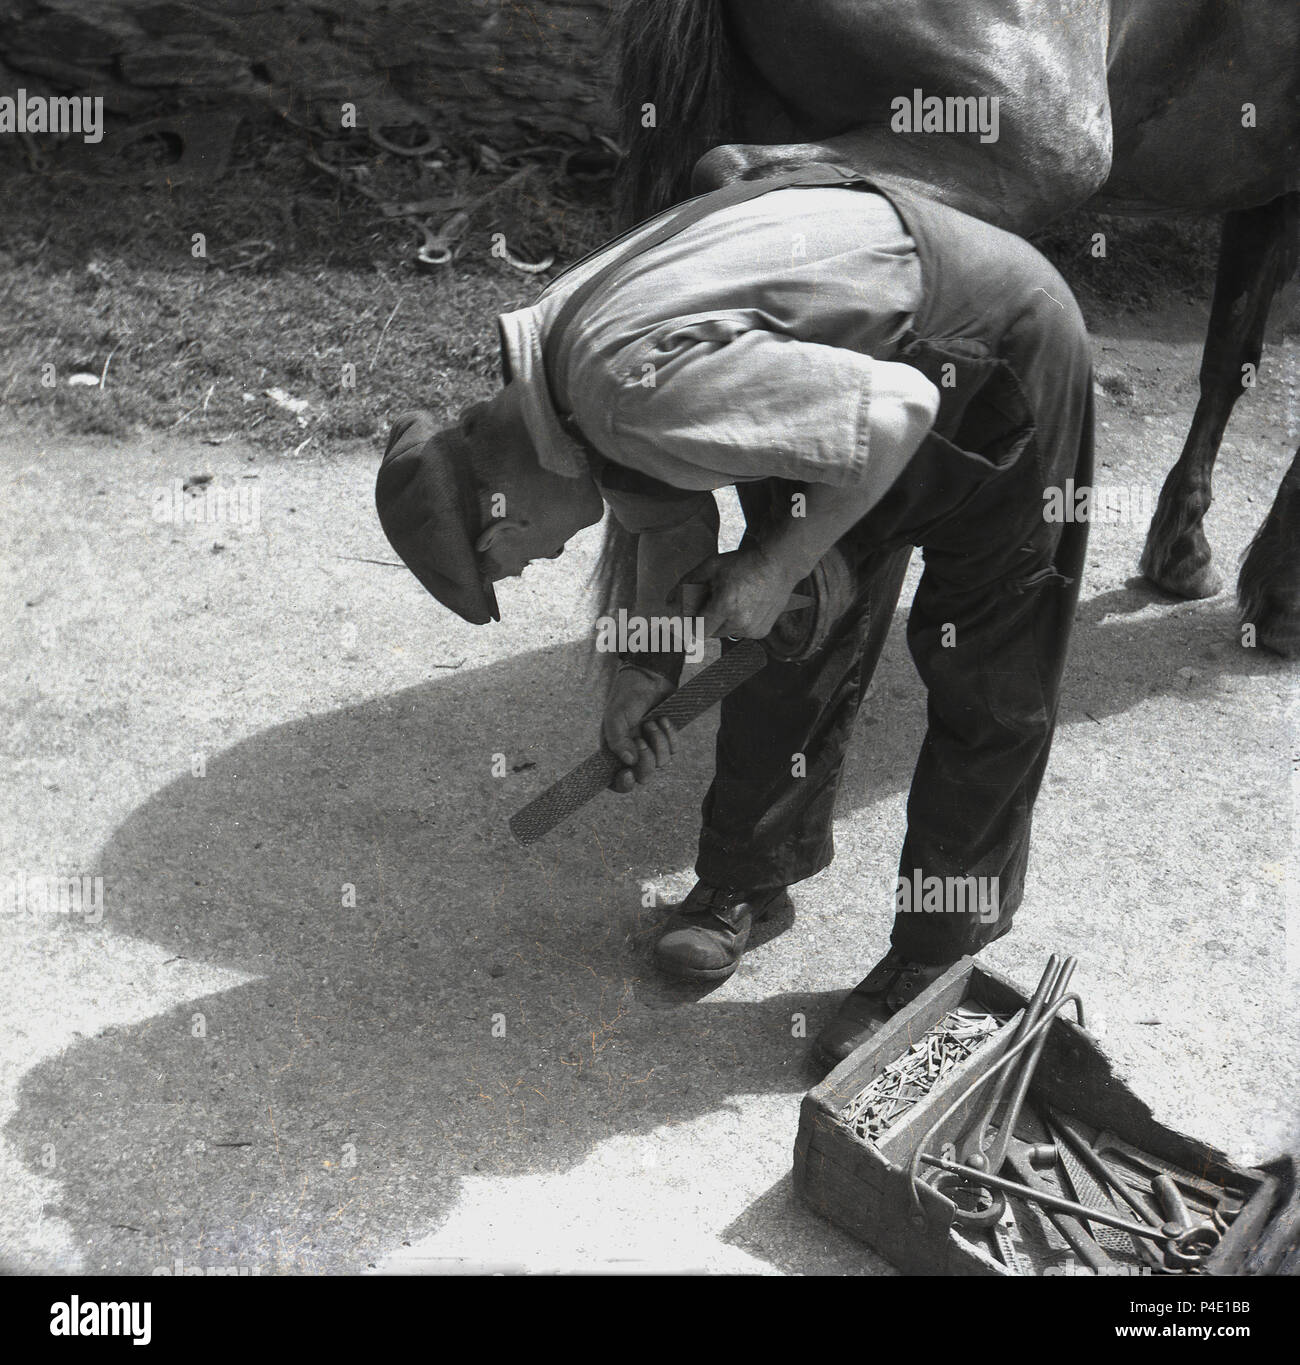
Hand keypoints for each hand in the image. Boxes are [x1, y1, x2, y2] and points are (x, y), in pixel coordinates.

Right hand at [602, 664, 677, 792]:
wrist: (649, 678)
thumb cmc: (627, 697)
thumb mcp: (615, 717)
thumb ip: (618, 741)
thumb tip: (629, 763)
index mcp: (616, 752)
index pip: (617, 782)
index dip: (623, 784)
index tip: (627, 773)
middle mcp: (633, 754)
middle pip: (643, 776)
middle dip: (646, 760)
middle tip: (641, 739)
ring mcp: (652, 748)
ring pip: (661, 763)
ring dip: (658, 741)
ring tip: (652, 722)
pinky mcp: (668, 740)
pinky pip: (674, 750)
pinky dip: (671, 735)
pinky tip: (664, 719)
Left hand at [688, 546, 801, 640]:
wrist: (779, 564)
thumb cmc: (743, 563)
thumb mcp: (711, 567)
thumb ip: (686, 585)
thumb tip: (667, 602)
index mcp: (725, 605)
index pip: (697, 630)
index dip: (692, 621)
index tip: (694, 610)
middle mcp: (739, 621)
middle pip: (710, 632)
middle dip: (707, 618)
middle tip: (715, 599)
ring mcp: (752, 629)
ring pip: (725, 633)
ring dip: (723, 621)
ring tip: (733, 600)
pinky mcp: (761, 632)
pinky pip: (740, 633)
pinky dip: (738, 622)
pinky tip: (745, 605)